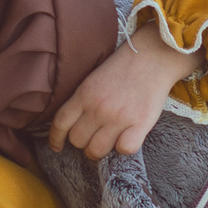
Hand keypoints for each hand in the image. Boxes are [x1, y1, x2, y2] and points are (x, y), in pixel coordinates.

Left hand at [48, 33, 204, 160]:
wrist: (152, 57)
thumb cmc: (122, 69)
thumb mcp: (93, 80)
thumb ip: (82, 100)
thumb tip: (71, 125)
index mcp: (84, 94)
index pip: (60, 123)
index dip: (55, 139)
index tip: (57, 146)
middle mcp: (98, 107)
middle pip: (77, 140)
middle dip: (82, 143)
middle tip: (93, 138)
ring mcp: (118, 117)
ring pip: (97, 150)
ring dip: (100, 150)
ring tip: (108, 141)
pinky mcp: (140, 123)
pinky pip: (124, 149)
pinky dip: (124, 148)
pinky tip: (127, 138)